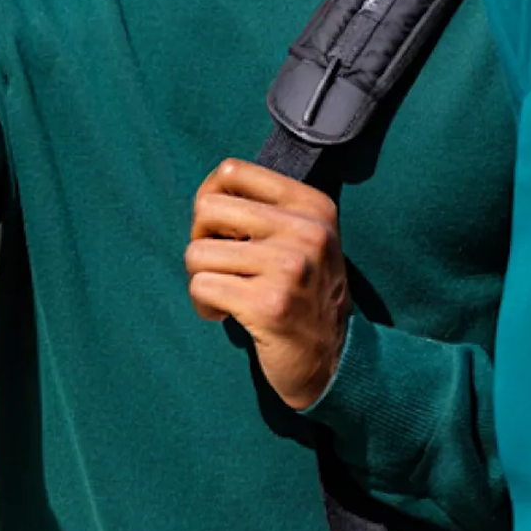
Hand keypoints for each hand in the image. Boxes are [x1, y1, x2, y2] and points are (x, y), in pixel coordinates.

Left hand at [186, 159, 349, 409]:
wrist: (334, 359)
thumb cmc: (304, 293)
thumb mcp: (303, 238)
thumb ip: (265, 210)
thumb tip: (206, 194)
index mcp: (312, 206)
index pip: (232, 171)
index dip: (210, 198)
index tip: (218, 228)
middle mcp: (306, 231)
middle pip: (206, 209)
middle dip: (200, 240)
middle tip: (218, 265)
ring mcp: (289, 267)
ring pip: (197, 252)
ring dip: (200, 278)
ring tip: (225, 294)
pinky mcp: (268, 304)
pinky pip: (201, 288)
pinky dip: (203, 305)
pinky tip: (224, 314)